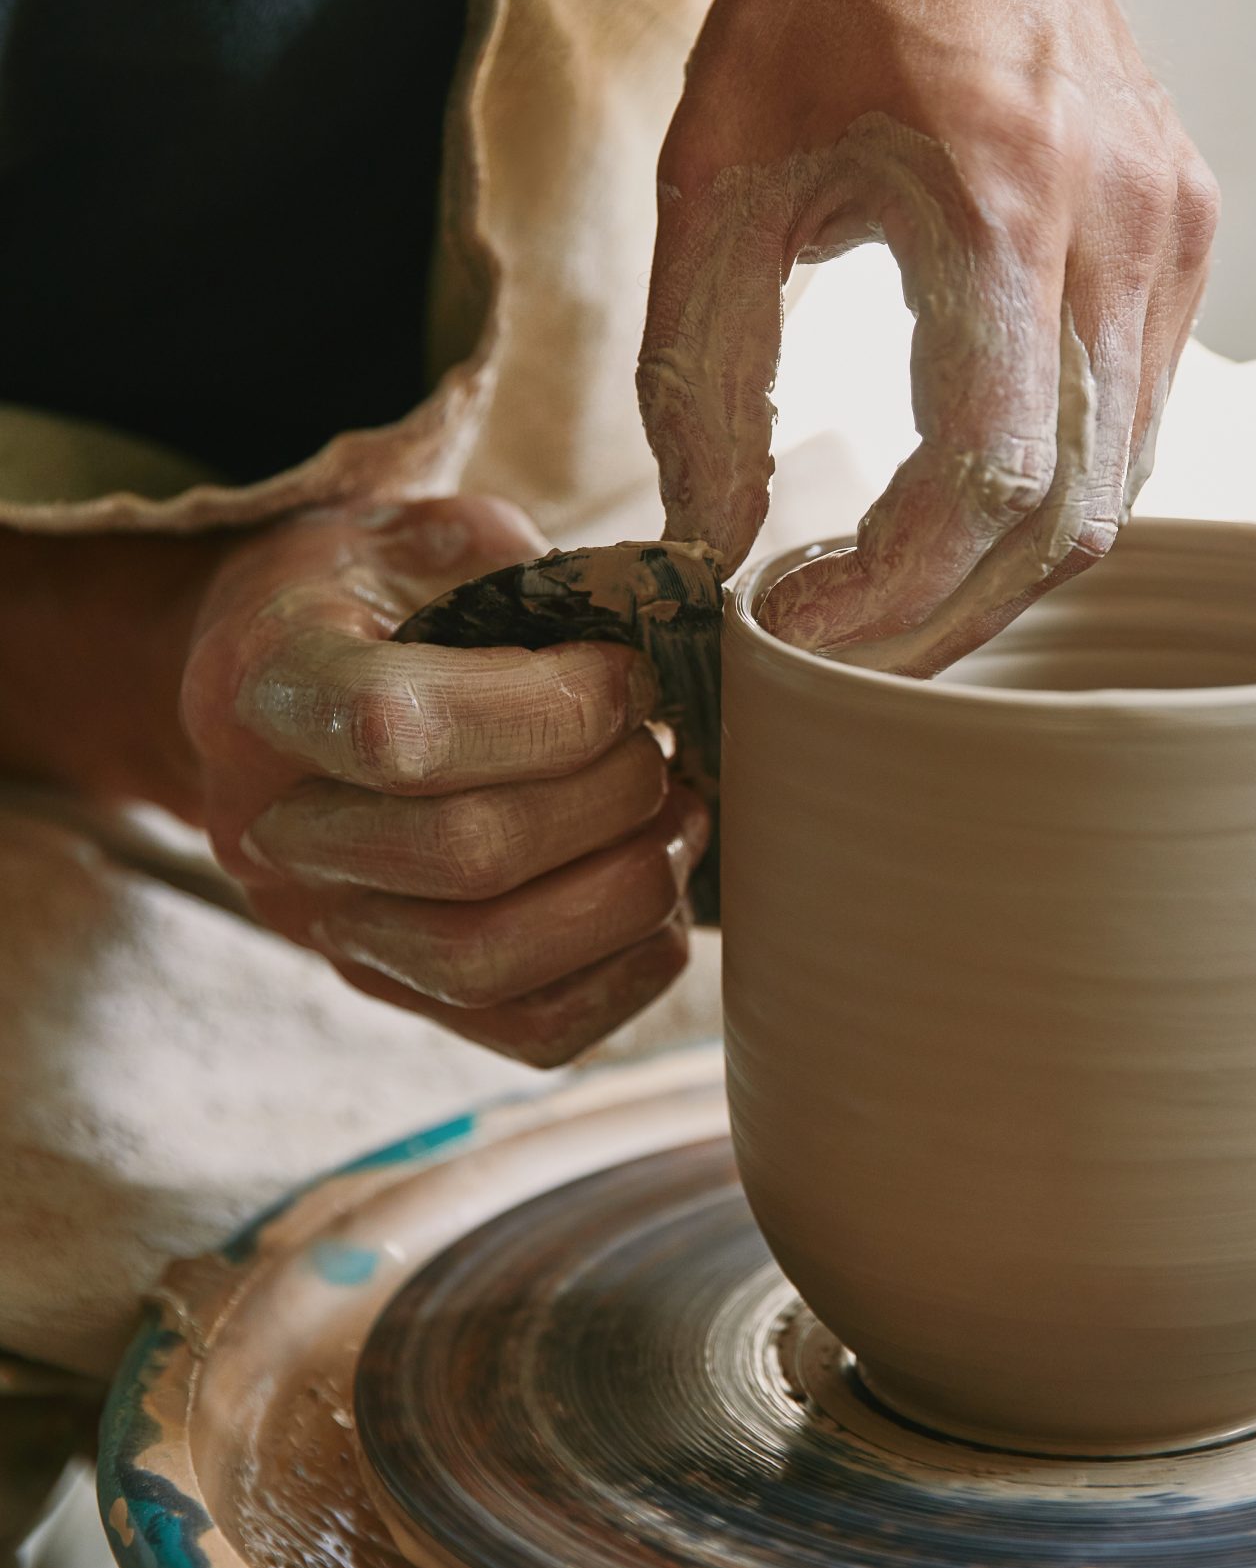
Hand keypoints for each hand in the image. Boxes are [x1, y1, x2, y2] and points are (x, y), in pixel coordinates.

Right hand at [180, 498, 705, 1064]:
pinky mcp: (393, 987)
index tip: (627, 671)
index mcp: (266, 680)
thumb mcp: (436, 537)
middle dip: (607, 794)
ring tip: (677, 811)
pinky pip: (525, 1030)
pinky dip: (625, 972)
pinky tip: (658, 891)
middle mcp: (274, 824)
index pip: (393, 732)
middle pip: (461, 856)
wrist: (280, 678)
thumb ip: (534, 581)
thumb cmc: (378, 593)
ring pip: (488, 961)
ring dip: (626, 887)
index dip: (549, 711)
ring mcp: (326, 923)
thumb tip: (674, 637)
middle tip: (661, 740)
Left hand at [638, 0, 1217, 673]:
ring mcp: (1178, 241)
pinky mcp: (1190, 246)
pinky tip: (947, 505)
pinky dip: (1045, 499)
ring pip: (1119, 492)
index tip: (789, 622)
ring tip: (877, 599)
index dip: (890, 589)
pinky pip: (1135, 427)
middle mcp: (1123, 231)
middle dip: (944, 619)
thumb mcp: (719, 164)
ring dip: (998, 575)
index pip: (984, 474)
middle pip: (1069, 519)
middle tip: (830, 655)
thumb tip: (707, 543)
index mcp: (1001, 196)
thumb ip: (705, 368)